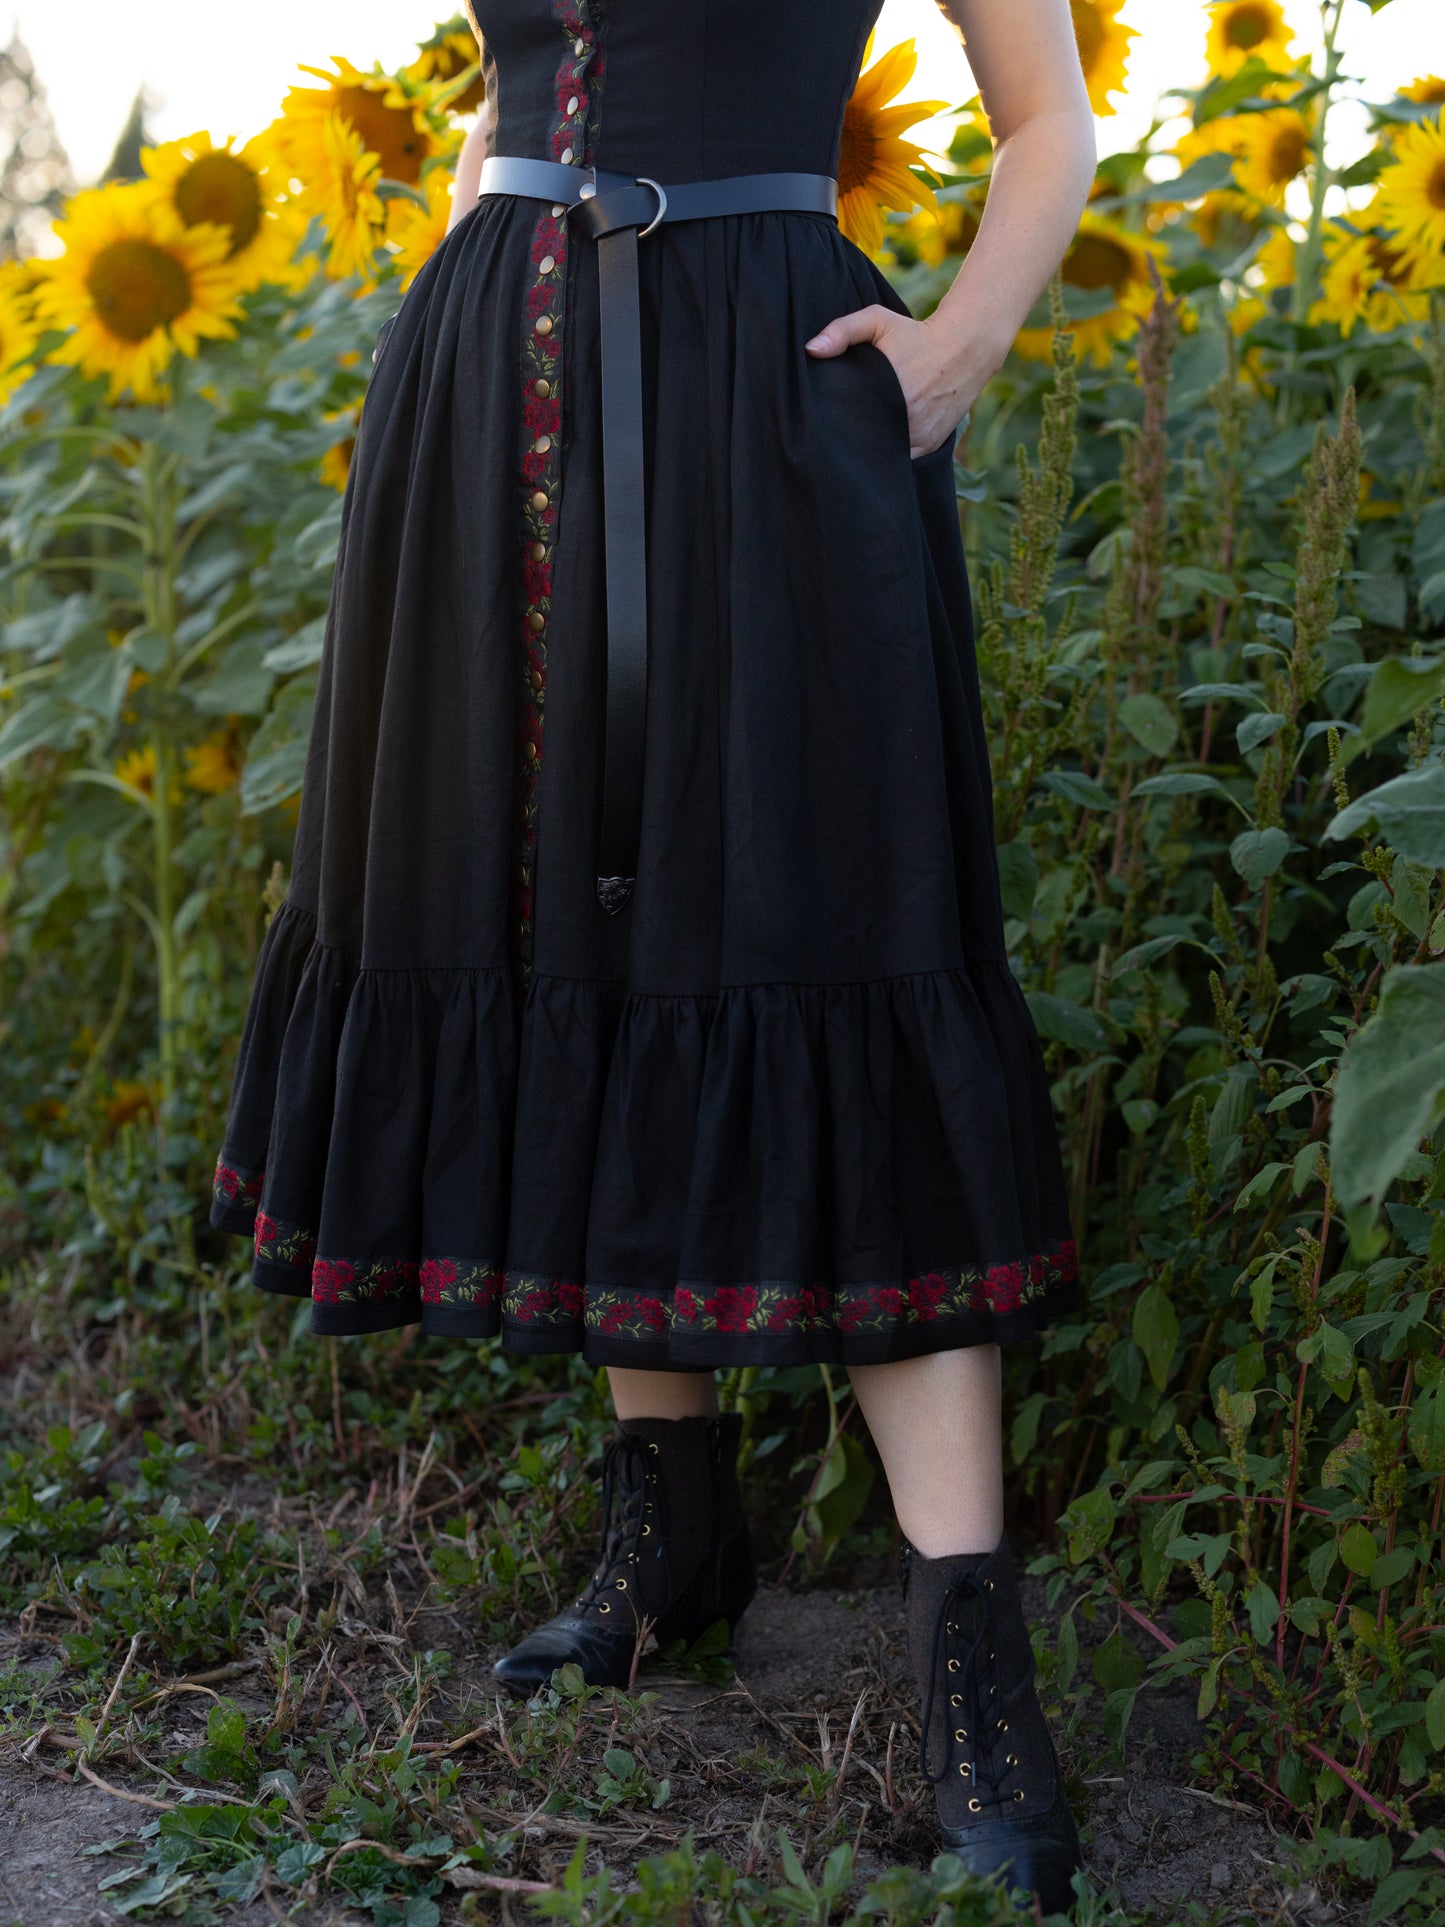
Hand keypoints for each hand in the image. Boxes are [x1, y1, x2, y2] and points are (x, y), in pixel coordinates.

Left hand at [804, 305, 995, 459]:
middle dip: (853, 439)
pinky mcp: (931, 445)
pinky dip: (894, 454)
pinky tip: (883, 441)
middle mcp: (906, 421)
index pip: (850, 424)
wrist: (966, 347)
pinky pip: (905, 459)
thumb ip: (843, 330)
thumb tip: (811, 350)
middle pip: (867, 442)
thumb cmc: (915, 333)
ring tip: (860, 437)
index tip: (825, 420)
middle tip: (837, 432)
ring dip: (874, 449)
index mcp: (889, 394)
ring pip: (886, 455)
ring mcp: (920, 437)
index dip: (836, 425)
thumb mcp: (878, 320)